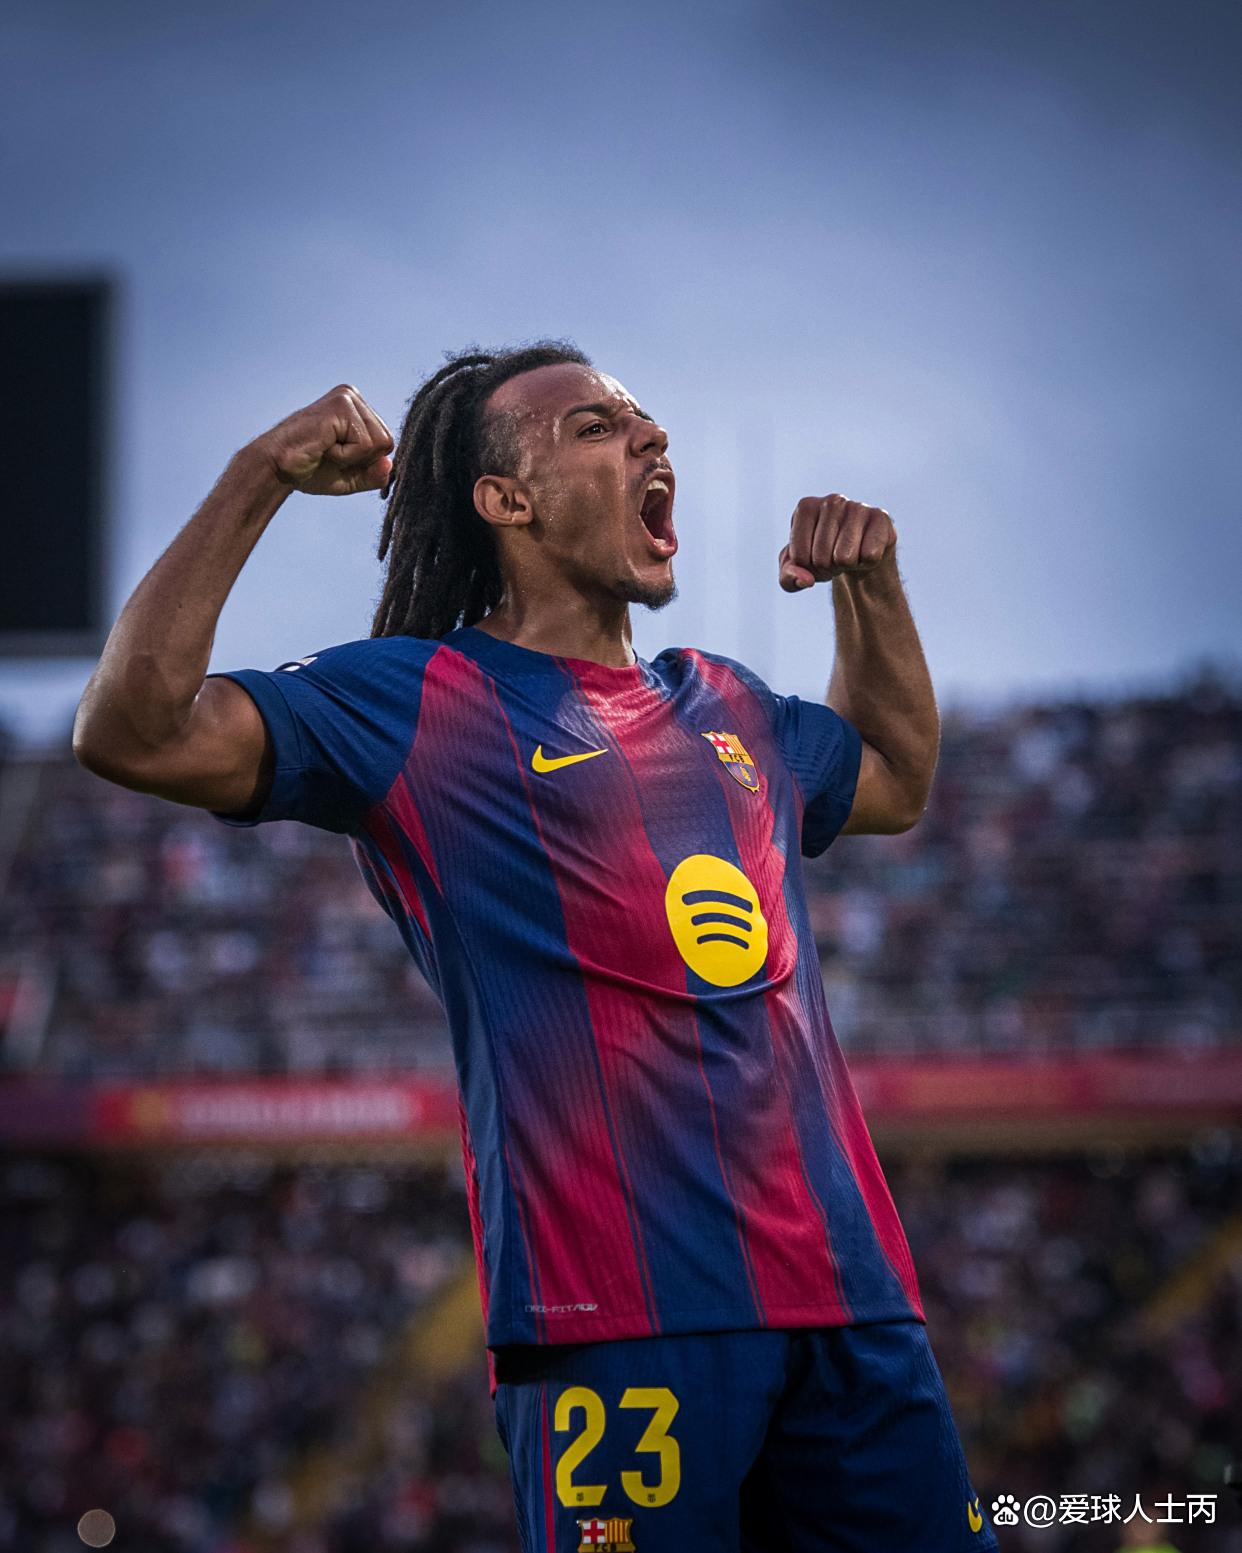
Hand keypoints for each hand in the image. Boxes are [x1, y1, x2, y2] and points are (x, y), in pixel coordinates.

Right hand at [249, 384, 393, 495]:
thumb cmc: (310, 470)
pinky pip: (364, 445)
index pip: (386, 444)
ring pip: (379, 444)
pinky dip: (344, 455)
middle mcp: (352, 397)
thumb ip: (375, 474)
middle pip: (386, 443)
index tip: (336, 456)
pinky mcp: (341, 406)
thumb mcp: (352, 477)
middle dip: (361, 459)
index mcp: (356, 409)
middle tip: (329, 453)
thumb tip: (390, 465)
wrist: (277, 469)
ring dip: (351, 457)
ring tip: (325, 448)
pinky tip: (323, 446)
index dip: (365, 461)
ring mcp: (347, 398)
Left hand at [778, 494, 896, 590]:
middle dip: (827, 568)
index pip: (799, 556)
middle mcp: (832, 501)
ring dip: (847, 566)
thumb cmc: (822, 558)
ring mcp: (858, 507)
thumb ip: (788, 578)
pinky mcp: (881, 518)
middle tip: (835, 557)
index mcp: (806, 507)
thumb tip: (806, 580)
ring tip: (850, 553)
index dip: (808, 567)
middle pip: (821, 558)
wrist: (858, 554)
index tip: (815, 556)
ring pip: (844, 558)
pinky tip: (866, 549)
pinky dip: (867, 562)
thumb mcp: (796, 572)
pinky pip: (870, 555)